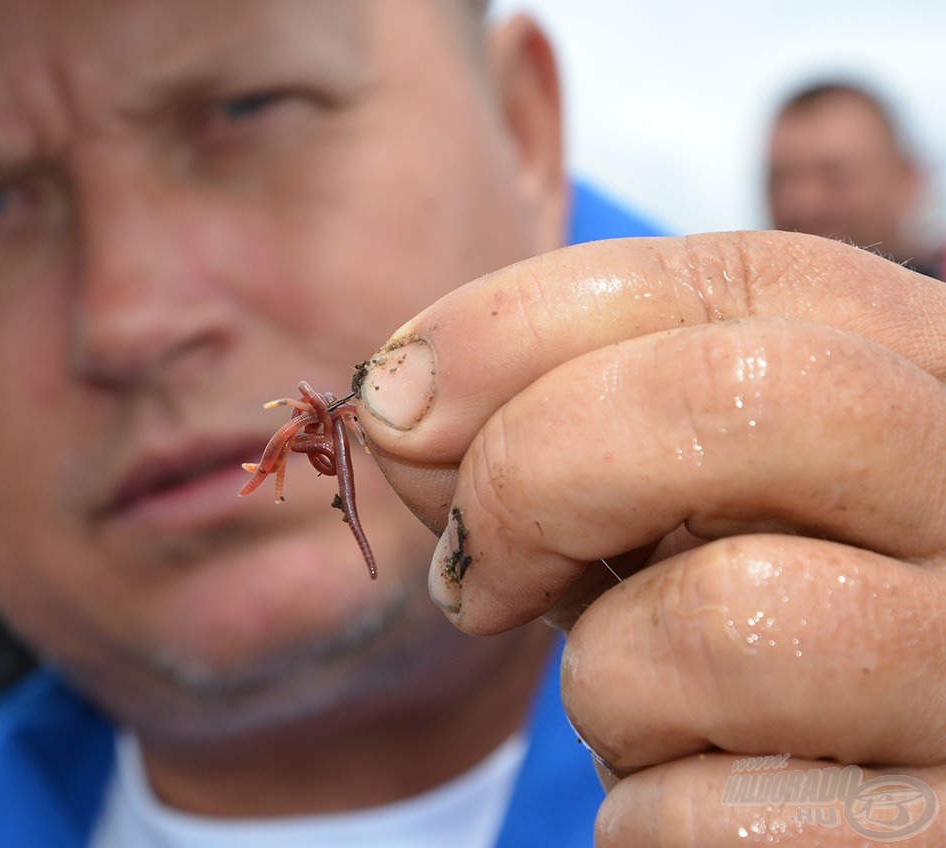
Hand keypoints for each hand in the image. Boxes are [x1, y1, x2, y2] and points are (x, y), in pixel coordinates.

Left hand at [355, 232, 945, 844]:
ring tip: (636, 708)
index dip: (527, 321)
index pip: (748, 282)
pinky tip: (695, 798)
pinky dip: (647, 815)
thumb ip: (550, 442)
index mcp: (937, 390)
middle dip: (536, 472)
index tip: (394, 401)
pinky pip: (721, 818)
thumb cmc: (745, 652)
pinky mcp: (945, 838)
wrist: (859, 819)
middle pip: (750, 396)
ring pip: (727, 622)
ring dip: (606, 679)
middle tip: (470, 574)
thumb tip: (396, 406)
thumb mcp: (659, 517)